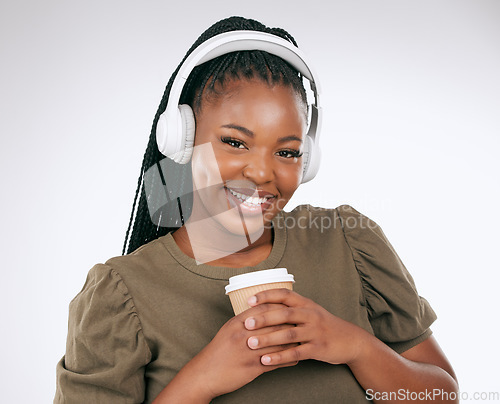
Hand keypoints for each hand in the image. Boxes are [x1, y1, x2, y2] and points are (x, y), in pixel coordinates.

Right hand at [179, 303, 298, 400]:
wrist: (205, 374)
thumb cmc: (218, 351)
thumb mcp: (228, 329)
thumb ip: (245, 320)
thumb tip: (262, 312)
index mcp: (237, 323)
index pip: (264, 309)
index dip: (280, 307)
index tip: (290, 307)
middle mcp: (244, 335)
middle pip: (274, 323)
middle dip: (290, 323)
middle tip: (301, 322)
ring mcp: (249, 352)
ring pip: (278, 342)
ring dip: (292, 342)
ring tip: (301, 340)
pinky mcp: (253, 368)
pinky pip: (276, 362)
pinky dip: (288, 359)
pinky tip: (295, 358)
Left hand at [244, 289, 369, 366]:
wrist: (350, 340)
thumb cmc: (323, 325)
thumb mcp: (309, 311)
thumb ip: (290, 308)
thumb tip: (262, 306)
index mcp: (306, 303)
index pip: (284, 294)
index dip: (266, 295)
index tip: (249, 300)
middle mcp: (310, 315)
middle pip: (284, 313)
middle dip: (264, 318)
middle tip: (247, 323)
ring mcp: (315, 332)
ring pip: (288, 334)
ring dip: (268, 339)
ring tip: (250, 343)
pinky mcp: (318, 348)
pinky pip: (296, 353)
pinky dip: (279, 357)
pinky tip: (265, 360)